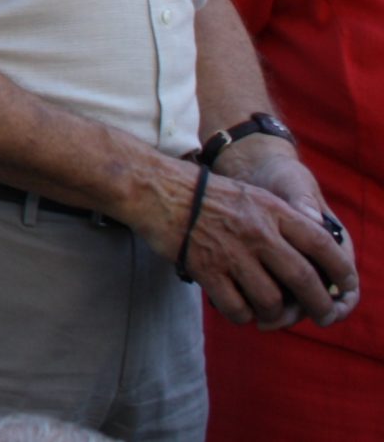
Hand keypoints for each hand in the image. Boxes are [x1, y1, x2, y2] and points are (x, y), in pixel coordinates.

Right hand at [205, 142, 360, 328]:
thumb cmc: (206, 195)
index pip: (321, 244)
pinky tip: (239, 309)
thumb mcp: (251, 197)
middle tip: (323, 316)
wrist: (156, 189)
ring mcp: (231, 253)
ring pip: (271, 301)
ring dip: (274, 313)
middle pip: (303, 280)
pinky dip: (242, 316)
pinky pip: (237, 308)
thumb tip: (312, 262)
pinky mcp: (207, 270)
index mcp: (271, 210)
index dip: (341, 270)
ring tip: (270, 312)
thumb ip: (281, 224)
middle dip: (320, 305)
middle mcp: (257, 232)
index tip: (348, 286)